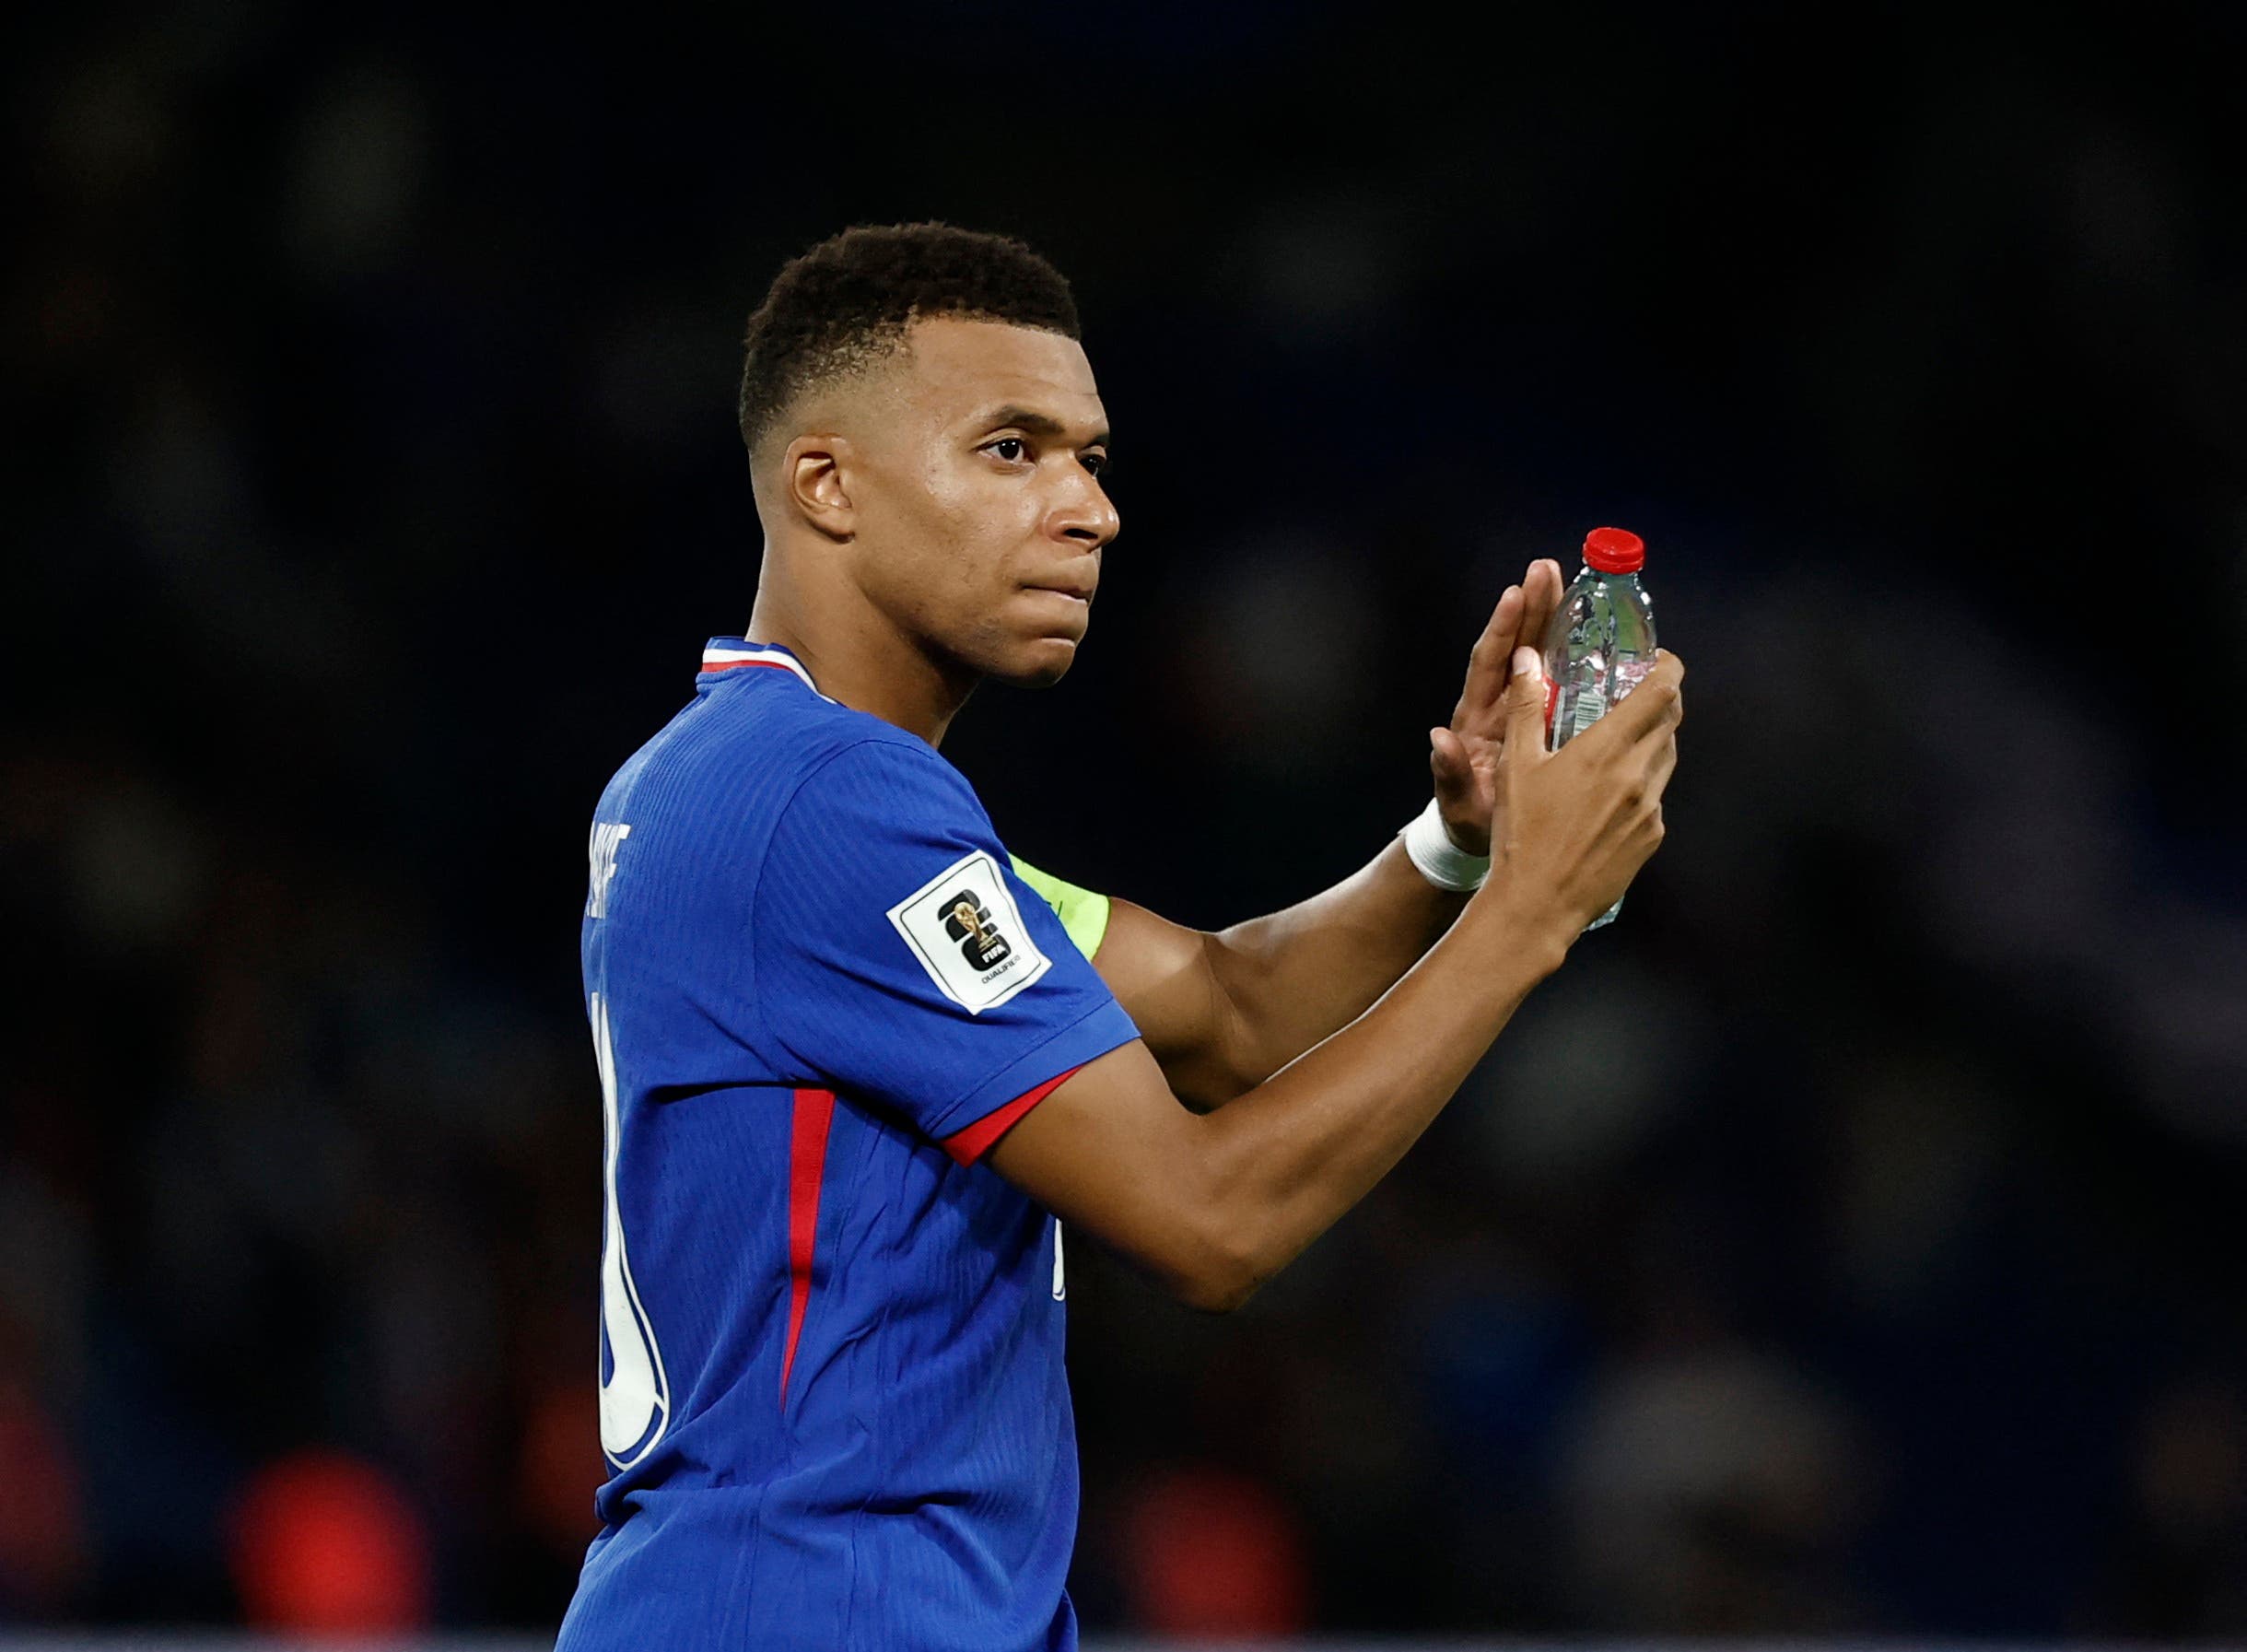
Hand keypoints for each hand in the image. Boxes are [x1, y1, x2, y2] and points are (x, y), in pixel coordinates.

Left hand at [1429, 559, 1566, 855]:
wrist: (1479, 838)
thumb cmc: (1467, 822)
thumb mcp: (1458, 804)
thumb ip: (1449, 774)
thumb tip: (1437, 740)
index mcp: (1476, 720)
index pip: (1489, 665)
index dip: (1501, 630)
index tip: (1513, 594)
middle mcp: (1498, 705)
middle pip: (1516, 646)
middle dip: (1531, 607)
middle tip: (1546, 567)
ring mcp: (1520, 708)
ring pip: (1537, 654)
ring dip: (1548, 617)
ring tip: (1563, 579)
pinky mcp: (1540, 718)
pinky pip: (1554, 677)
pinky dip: (1568, 650)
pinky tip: (1590, 630)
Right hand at [1478, 646, 1682, 936]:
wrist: (1539, 902)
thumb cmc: (1522, 832)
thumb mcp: (1517, 765)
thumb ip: (1527, 707)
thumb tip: (1526, 659)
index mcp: (1606, 749)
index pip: (1660, 693)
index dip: (1668, 669)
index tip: (1659, 660)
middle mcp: (1638, 774)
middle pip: (1670, 721)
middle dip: (1660, 702)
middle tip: (1635, 697)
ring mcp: (1650, 808)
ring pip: (1666, 758)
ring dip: (1651, 742)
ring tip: (1619, 745)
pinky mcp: (1652, 836)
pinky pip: (1655, 797)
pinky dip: (1641, 784)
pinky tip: (1608, 798)